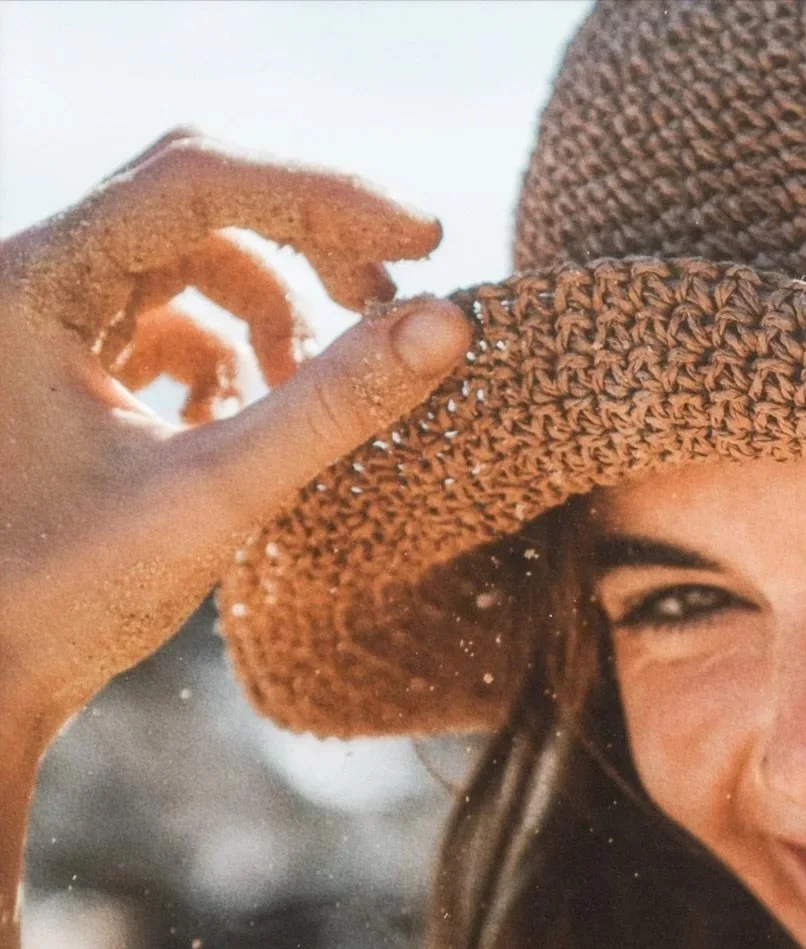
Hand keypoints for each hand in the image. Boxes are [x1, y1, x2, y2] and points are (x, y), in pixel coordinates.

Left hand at [0, 129, 471, 754]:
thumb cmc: (69, 595)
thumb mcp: (216, 494)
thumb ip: (333, 406)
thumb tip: (450, 323)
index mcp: (35, 281)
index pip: (196, 182)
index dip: (321, 198)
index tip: (425, 242)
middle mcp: (33, 277)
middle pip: (200, 205)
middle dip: (305, 251)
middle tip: (389, 308)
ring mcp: (51, 319)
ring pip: (197, 265)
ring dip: (275, 321)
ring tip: (305, 403)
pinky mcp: (75, 366)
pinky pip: (178, 322)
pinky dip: (237, 363)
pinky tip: (247, 431)